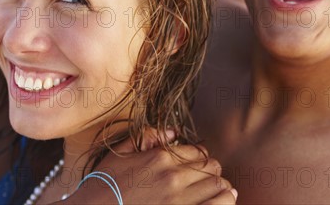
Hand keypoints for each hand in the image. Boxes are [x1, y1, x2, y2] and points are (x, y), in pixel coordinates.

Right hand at [64, 130, 236, 204]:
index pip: (197, 151)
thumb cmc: (104, 184)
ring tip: (219, 189)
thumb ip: (148, 137)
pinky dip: (224, 201)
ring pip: (218, 185)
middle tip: (207, 176)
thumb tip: (173, 131)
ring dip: (220, 186)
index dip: (200, 157)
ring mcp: (180, 200)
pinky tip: (223, 200)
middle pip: (211, 167)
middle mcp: (173, 177)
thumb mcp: (121, 153)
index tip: (198, 163)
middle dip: (211, 170)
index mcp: (160, 157)